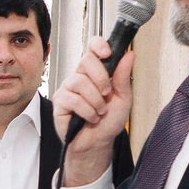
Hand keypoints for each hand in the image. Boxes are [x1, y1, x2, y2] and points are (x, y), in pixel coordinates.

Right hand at [54, 38, 135, 188]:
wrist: (98, 143)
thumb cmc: (108, 122)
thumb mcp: (123, 98)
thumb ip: (123, 76)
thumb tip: (128, 54)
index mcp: (96, 72)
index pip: (93, 47)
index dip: (98, 46)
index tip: (108, 54)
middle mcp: (81, 76)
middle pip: (86, 60)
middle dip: (101, 78)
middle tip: (107, 94)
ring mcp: (69, 88)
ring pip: (80, 81)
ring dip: (95, 100)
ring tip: (100, 111)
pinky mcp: (60, 101)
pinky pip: (73, 99)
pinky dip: (86, 111)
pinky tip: (90, 117)